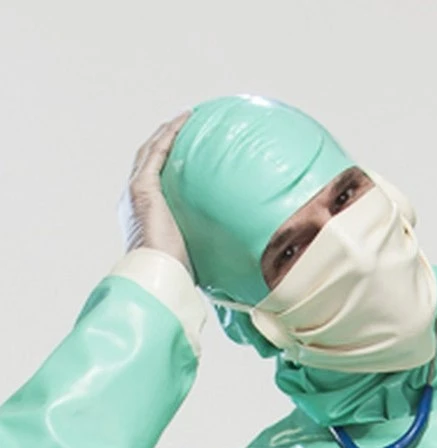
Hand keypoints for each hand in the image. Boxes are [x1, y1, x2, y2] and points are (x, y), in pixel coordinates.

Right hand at [117, 110, 192, 272]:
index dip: (166, 160)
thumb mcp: (193, 250)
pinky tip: (185, 121)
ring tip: (185, 118)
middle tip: (184, 127)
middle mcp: (136, 197)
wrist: (159, 272)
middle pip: (147, 159)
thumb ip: (203, 240)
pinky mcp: (142, 187)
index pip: (153, 178)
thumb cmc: (178, 271)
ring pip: (150, 150)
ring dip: (167, 131)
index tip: (185, 150)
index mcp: (144, 211)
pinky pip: (156, 152)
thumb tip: (233, 246)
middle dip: (164, 140)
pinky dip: (169, 134)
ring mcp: (136, 190)